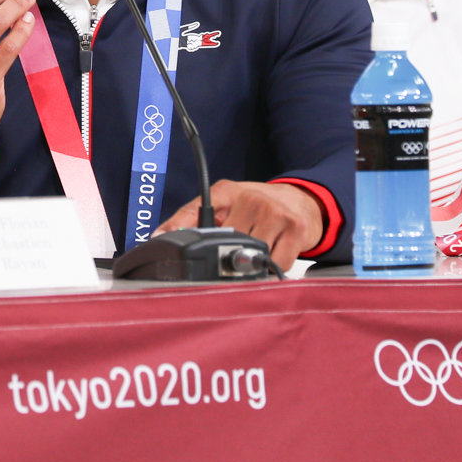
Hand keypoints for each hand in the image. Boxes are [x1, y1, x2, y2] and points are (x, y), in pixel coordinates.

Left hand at [157, 180, 324, 264]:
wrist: (303, 202)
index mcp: (226, 192)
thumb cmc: (259, 206)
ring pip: (249, 257)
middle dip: (223, 257)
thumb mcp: (226, 204)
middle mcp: (251, 198)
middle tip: (230, 256)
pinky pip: (275, 265)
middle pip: (223, 243)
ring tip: (253, 253)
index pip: (194, 210)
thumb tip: (159, 237)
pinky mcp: (295, 230)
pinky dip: (271, 269)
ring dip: (249, 265)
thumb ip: (193, 218)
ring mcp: (275, 213)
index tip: (158, 241)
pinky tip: (272, 255)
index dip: (175, 227)